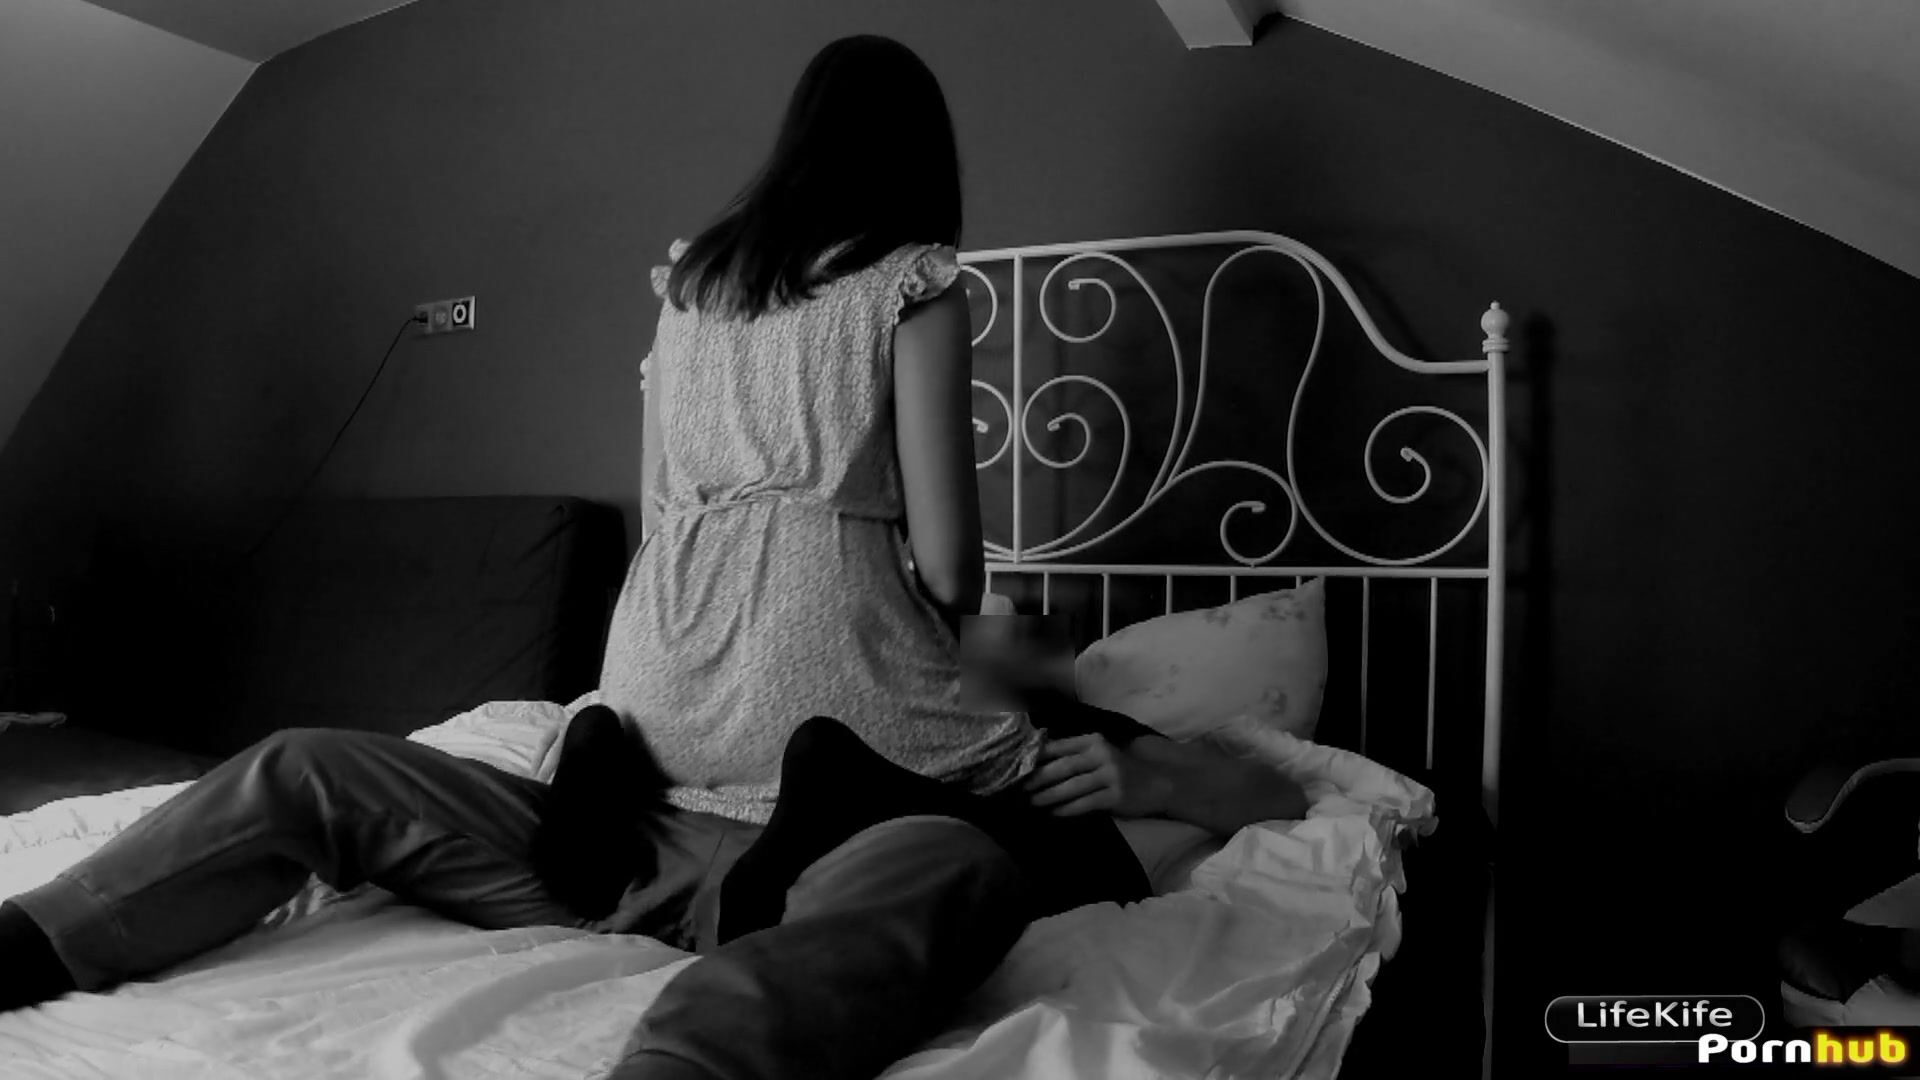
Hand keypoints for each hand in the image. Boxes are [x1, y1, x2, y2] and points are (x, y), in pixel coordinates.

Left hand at [1022, 733, 1164, 817]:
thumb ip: (1074, 753)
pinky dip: (1068, 809)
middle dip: (1039, 778)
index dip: (1037, 756)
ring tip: (1033, 802)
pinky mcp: (1116, 795)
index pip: (1059, 746)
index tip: (1018, 765)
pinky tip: (1055, 813)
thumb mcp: (1100, 753)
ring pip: (1073, 786)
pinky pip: (1086, 803)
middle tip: (1020, 787)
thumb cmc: (1120, 768)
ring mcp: (1111, 775)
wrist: (1157, 783)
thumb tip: (1036, 757)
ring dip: (1050, 796)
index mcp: (1094, 740)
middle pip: (1064, 766)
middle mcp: (1102, 754)